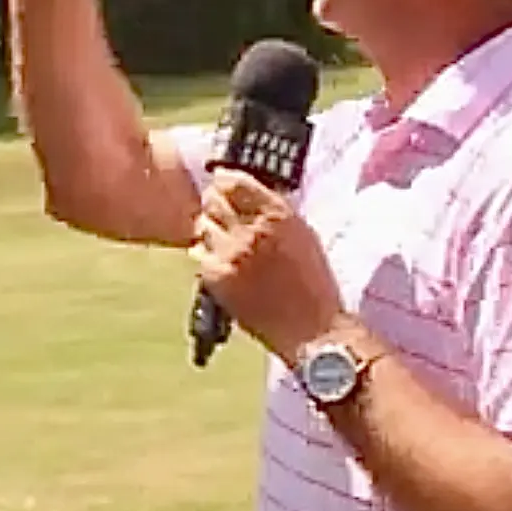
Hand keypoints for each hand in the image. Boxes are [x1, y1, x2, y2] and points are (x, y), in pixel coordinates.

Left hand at [189, 168, 348, 364]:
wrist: (312, 330)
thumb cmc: (313, 284)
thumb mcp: (302, 234)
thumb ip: (274, 211)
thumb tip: (246, 193)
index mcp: (277, 215)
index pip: (233, 180)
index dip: (225, 181)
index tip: (224, 185)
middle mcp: (251, 230)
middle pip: (212, 199)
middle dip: (215, 203)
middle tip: (222, 213)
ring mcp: (230, 254)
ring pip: (202, 225)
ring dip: (210, 229)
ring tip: (225, 242)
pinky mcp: (217, 277)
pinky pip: (198, 254)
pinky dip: (206, 256)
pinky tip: (223, 264)